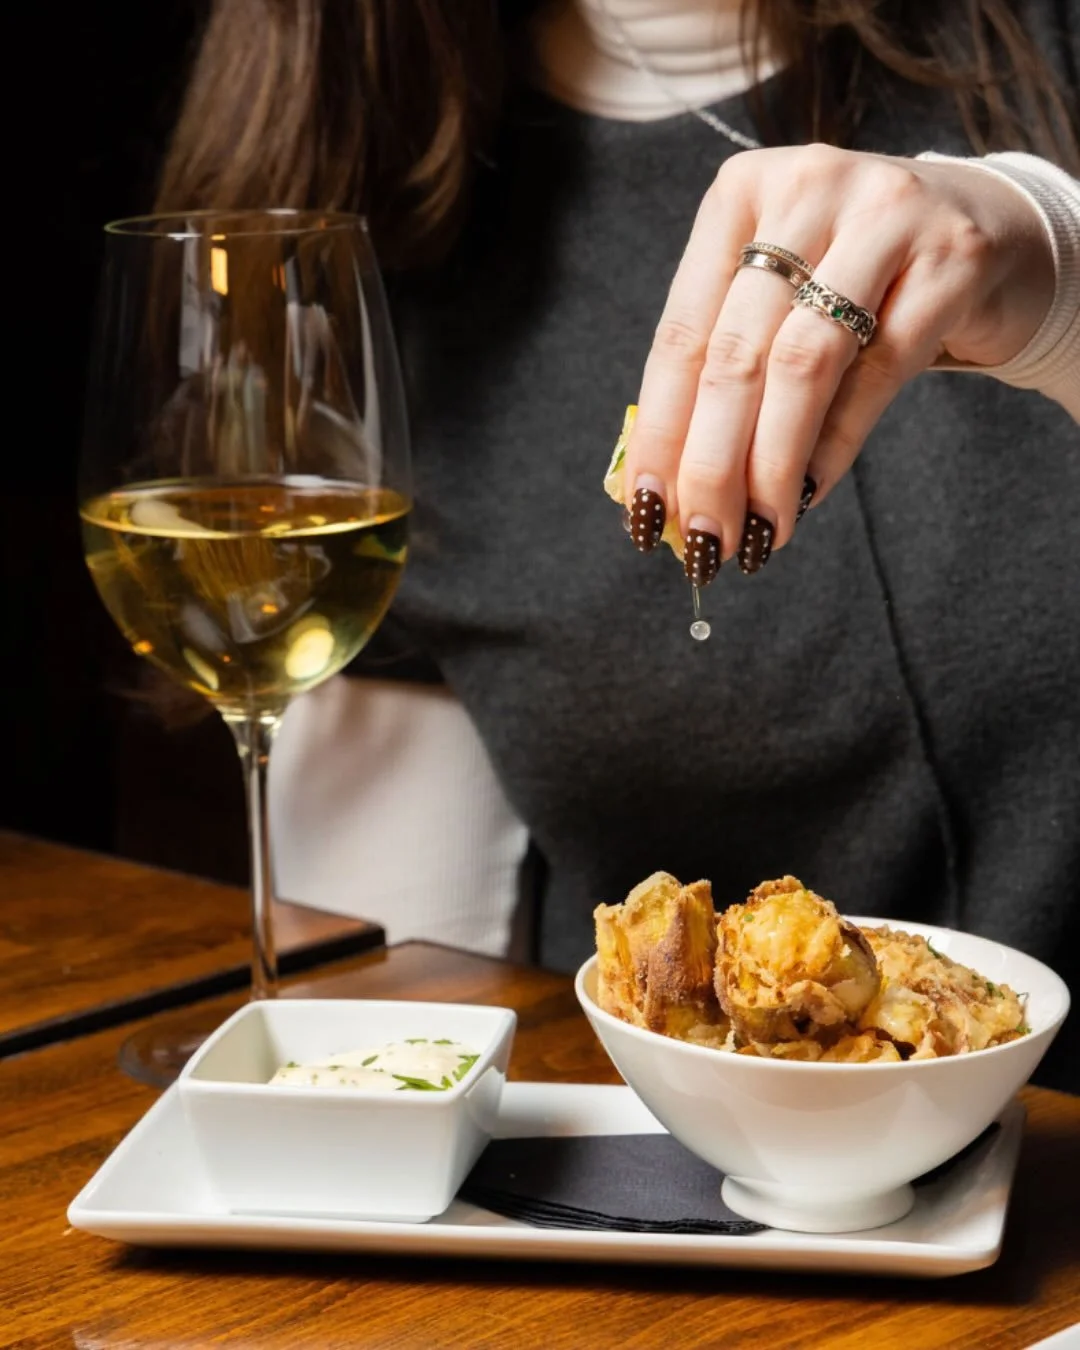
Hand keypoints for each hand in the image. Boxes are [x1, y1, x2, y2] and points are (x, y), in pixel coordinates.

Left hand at [623, 145, 1055, 575]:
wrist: (992, 226)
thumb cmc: (858, 276)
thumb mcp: (780, 295)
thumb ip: (726, 366)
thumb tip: (670, 489)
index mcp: (739, 194)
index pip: (681, 333)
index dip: (659, 432)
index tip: (645, 509)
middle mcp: (807, 188)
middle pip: (736, 353)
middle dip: (710, 464)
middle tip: (703, 541)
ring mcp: (885, 214)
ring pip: (802, 363)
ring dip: (771, 466)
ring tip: (756, 533)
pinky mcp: (953, 259)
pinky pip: (878, 371)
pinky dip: (835, 445)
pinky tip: (806, 496)